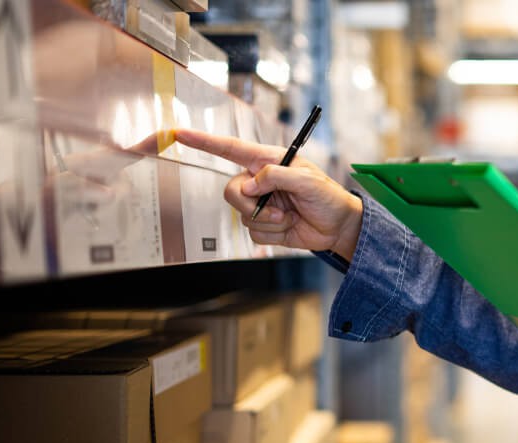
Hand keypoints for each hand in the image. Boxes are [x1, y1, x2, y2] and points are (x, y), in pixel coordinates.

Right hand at [172, 129, 362, 258]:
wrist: (338, 227)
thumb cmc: (328, 197)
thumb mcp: (308, 180)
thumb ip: (276, 176)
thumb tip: (249, 185)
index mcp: (267, 161)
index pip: (230, 149)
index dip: (204, 142)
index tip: (180, 133)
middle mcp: (259, 181)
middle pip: (231, 191)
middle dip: (251, 205)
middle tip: (278, 211)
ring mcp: (260, 204)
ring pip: (242, 215)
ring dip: (269, 221)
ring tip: (291, 217)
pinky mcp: (263, 225)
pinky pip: (253, 233)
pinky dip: (272, 234)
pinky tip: (289, 227)